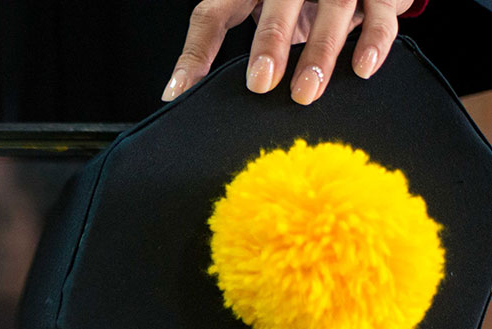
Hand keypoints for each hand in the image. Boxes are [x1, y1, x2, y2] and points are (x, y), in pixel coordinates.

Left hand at [163, 0, 415, 105]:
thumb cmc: (280, 0)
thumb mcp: (239, 11)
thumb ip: (206, 48)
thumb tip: (175, 93)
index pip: (214, 12)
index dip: (199, 50)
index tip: (185, 90)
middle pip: (282, 2)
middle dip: (271, 42)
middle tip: (261, 83)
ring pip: (333, 8)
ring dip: (321, 51)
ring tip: (306, 92)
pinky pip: (379, 13)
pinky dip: (374, 41)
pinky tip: (362, 69)